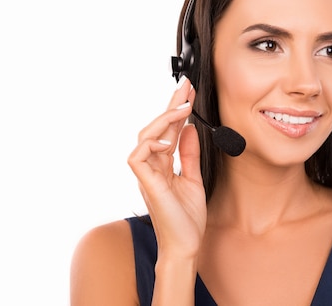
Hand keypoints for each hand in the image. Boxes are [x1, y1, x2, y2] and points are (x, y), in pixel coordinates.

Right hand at [127, 76, 206, 259]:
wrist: (185, 247)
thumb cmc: (187, 219)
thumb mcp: (194, 179)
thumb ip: (189, 155)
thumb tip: (191, 129)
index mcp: (162, 165)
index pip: (168, 130)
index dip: (176, 110)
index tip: (188, 92)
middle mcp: (151, 166)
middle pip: (156, 128)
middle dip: (170, 104)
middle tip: (186, 86)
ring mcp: (147, 175)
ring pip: (144, 137)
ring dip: (164, 119)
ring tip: (184, 107)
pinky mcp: (147, 184)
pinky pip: (137, 157)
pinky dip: (150, 144)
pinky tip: (167, 139)